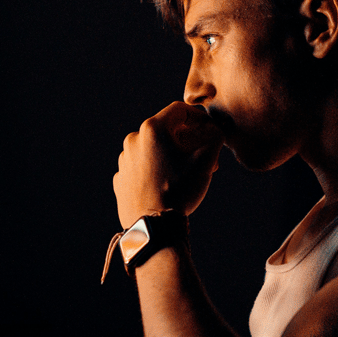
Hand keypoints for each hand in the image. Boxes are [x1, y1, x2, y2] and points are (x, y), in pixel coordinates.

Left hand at [113, 102, 222, 226]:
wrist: (153, 226)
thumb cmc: (180, 190)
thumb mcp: (206, 160)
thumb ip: (216, 136)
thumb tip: (214, 129)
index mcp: (152, 129)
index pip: (179, 110)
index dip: (199, 117)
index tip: (211, 130)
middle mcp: (133, 139)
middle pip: (166, 130)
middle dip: (189, 140)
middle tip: (207, 158)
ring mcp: (124, 159)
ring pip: (154, 149)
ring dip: (173, 155)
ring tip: (188, 174)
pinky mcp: (121, 178)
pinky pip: (143, 166)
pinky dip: (157, 169)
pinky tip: (169, 184)